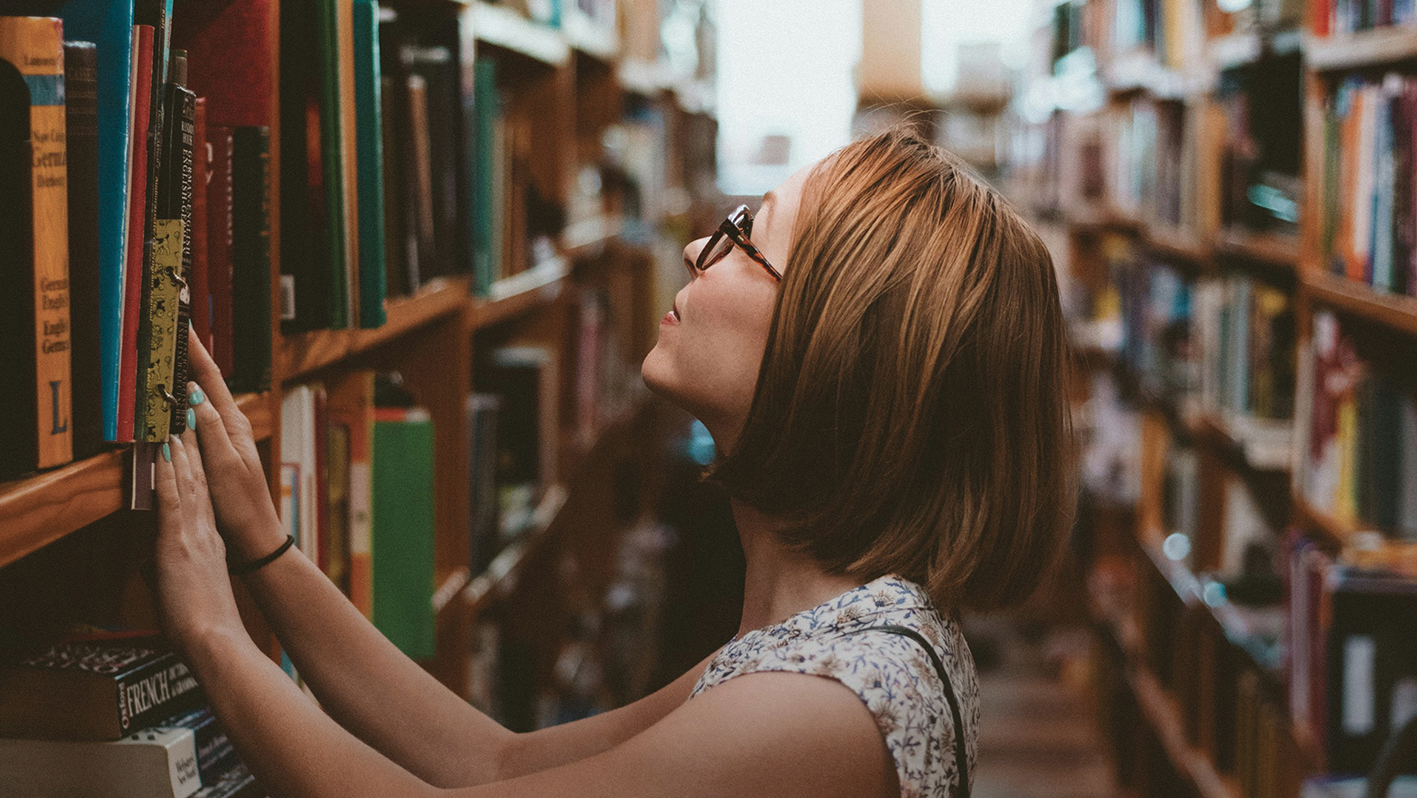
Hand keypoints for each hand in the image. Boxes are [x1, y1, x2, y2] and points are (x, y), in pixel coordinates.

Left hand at [154, 428, 246, 658]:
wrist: (214, 639)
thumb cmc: (203, 627)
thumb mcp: (183, 592)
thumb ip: (166, 574)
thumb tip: (150, 568)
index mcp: (209, 545)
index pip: (201, 499)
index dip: (196, 470)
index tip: (191, 446)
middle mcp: (205, 533)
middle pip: (199, 482)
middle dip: (193, 448)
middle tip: (189, 418)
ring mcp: (193, 534)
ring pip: (188, 482)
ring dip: (183, 450)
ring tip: (179, 422)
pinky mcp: (178, 541)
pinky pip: (173, 498)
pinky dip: (170, 472)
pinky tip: (167, 451)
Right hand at [184, 327, 285, 562]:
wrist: (254, 536)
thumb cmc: (241, 504)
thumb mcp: (224, 465)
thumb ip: (210, 430)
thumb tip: (194, 395)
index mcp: (234, 423)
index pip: (210, 379)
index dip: (195, 350)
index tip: (182, 325)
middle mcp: (230, 425)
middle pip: (205, 383)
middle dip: (188, 355)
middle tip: (169, 331)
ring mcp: (224, 437)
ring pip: (199, 399)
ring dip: (185, 376)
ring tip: (167, 354)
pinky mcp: (215, 451)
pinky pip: (195, 419)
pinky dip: (183, 403)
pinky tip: (172, 400)